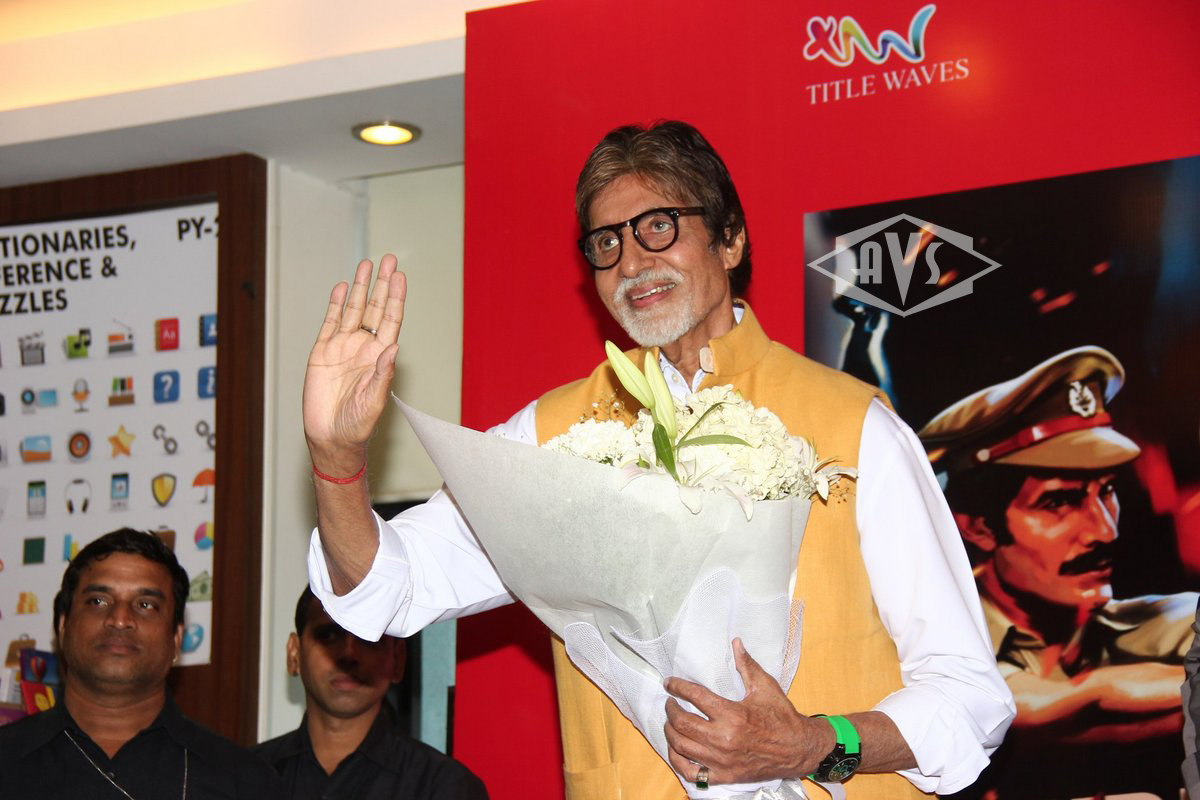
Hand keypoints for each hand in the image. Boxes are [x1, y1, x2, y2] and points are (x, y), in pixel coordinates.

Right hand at [303, 256, 405, 472]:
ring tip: (366, 265)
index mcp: (380, 357)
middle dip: (381, 284)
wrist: (330, 437)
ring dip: (360, 288)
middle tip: (388, 260)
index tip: (399, 276)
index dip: (395, 298)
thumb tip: (394, 346)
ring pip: (353, 310)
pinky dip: (336, 305)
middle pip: (374, 308)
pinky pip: (331, 323)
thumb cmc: (357, 425)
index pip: (390, 320)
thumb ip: (383, 373)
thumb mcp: (373, 401)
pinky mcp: (322, 352)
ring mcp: (343, 348)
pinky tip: (342, 287)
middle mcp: (364, 348)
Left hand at [663, 638, 831, 785]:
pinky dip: (678, 761)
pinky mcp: (723, 776)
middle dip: (670, 709)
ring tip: (672, 722)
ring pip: (681, 746)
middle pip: (682, 723)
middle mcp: (723, 739)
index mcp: (733, 715)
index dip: (678, 687)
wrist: (797, 749)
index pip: (695, 697)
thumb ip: (747, 664)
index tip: (669, 682)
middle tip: (670, 702)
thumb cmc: (781, 717)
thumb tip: (735, 642)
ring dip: (670, 732)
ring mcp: (721, 760)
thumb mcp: (765, 687)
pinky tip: (677, 749)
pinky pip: (691, 772)